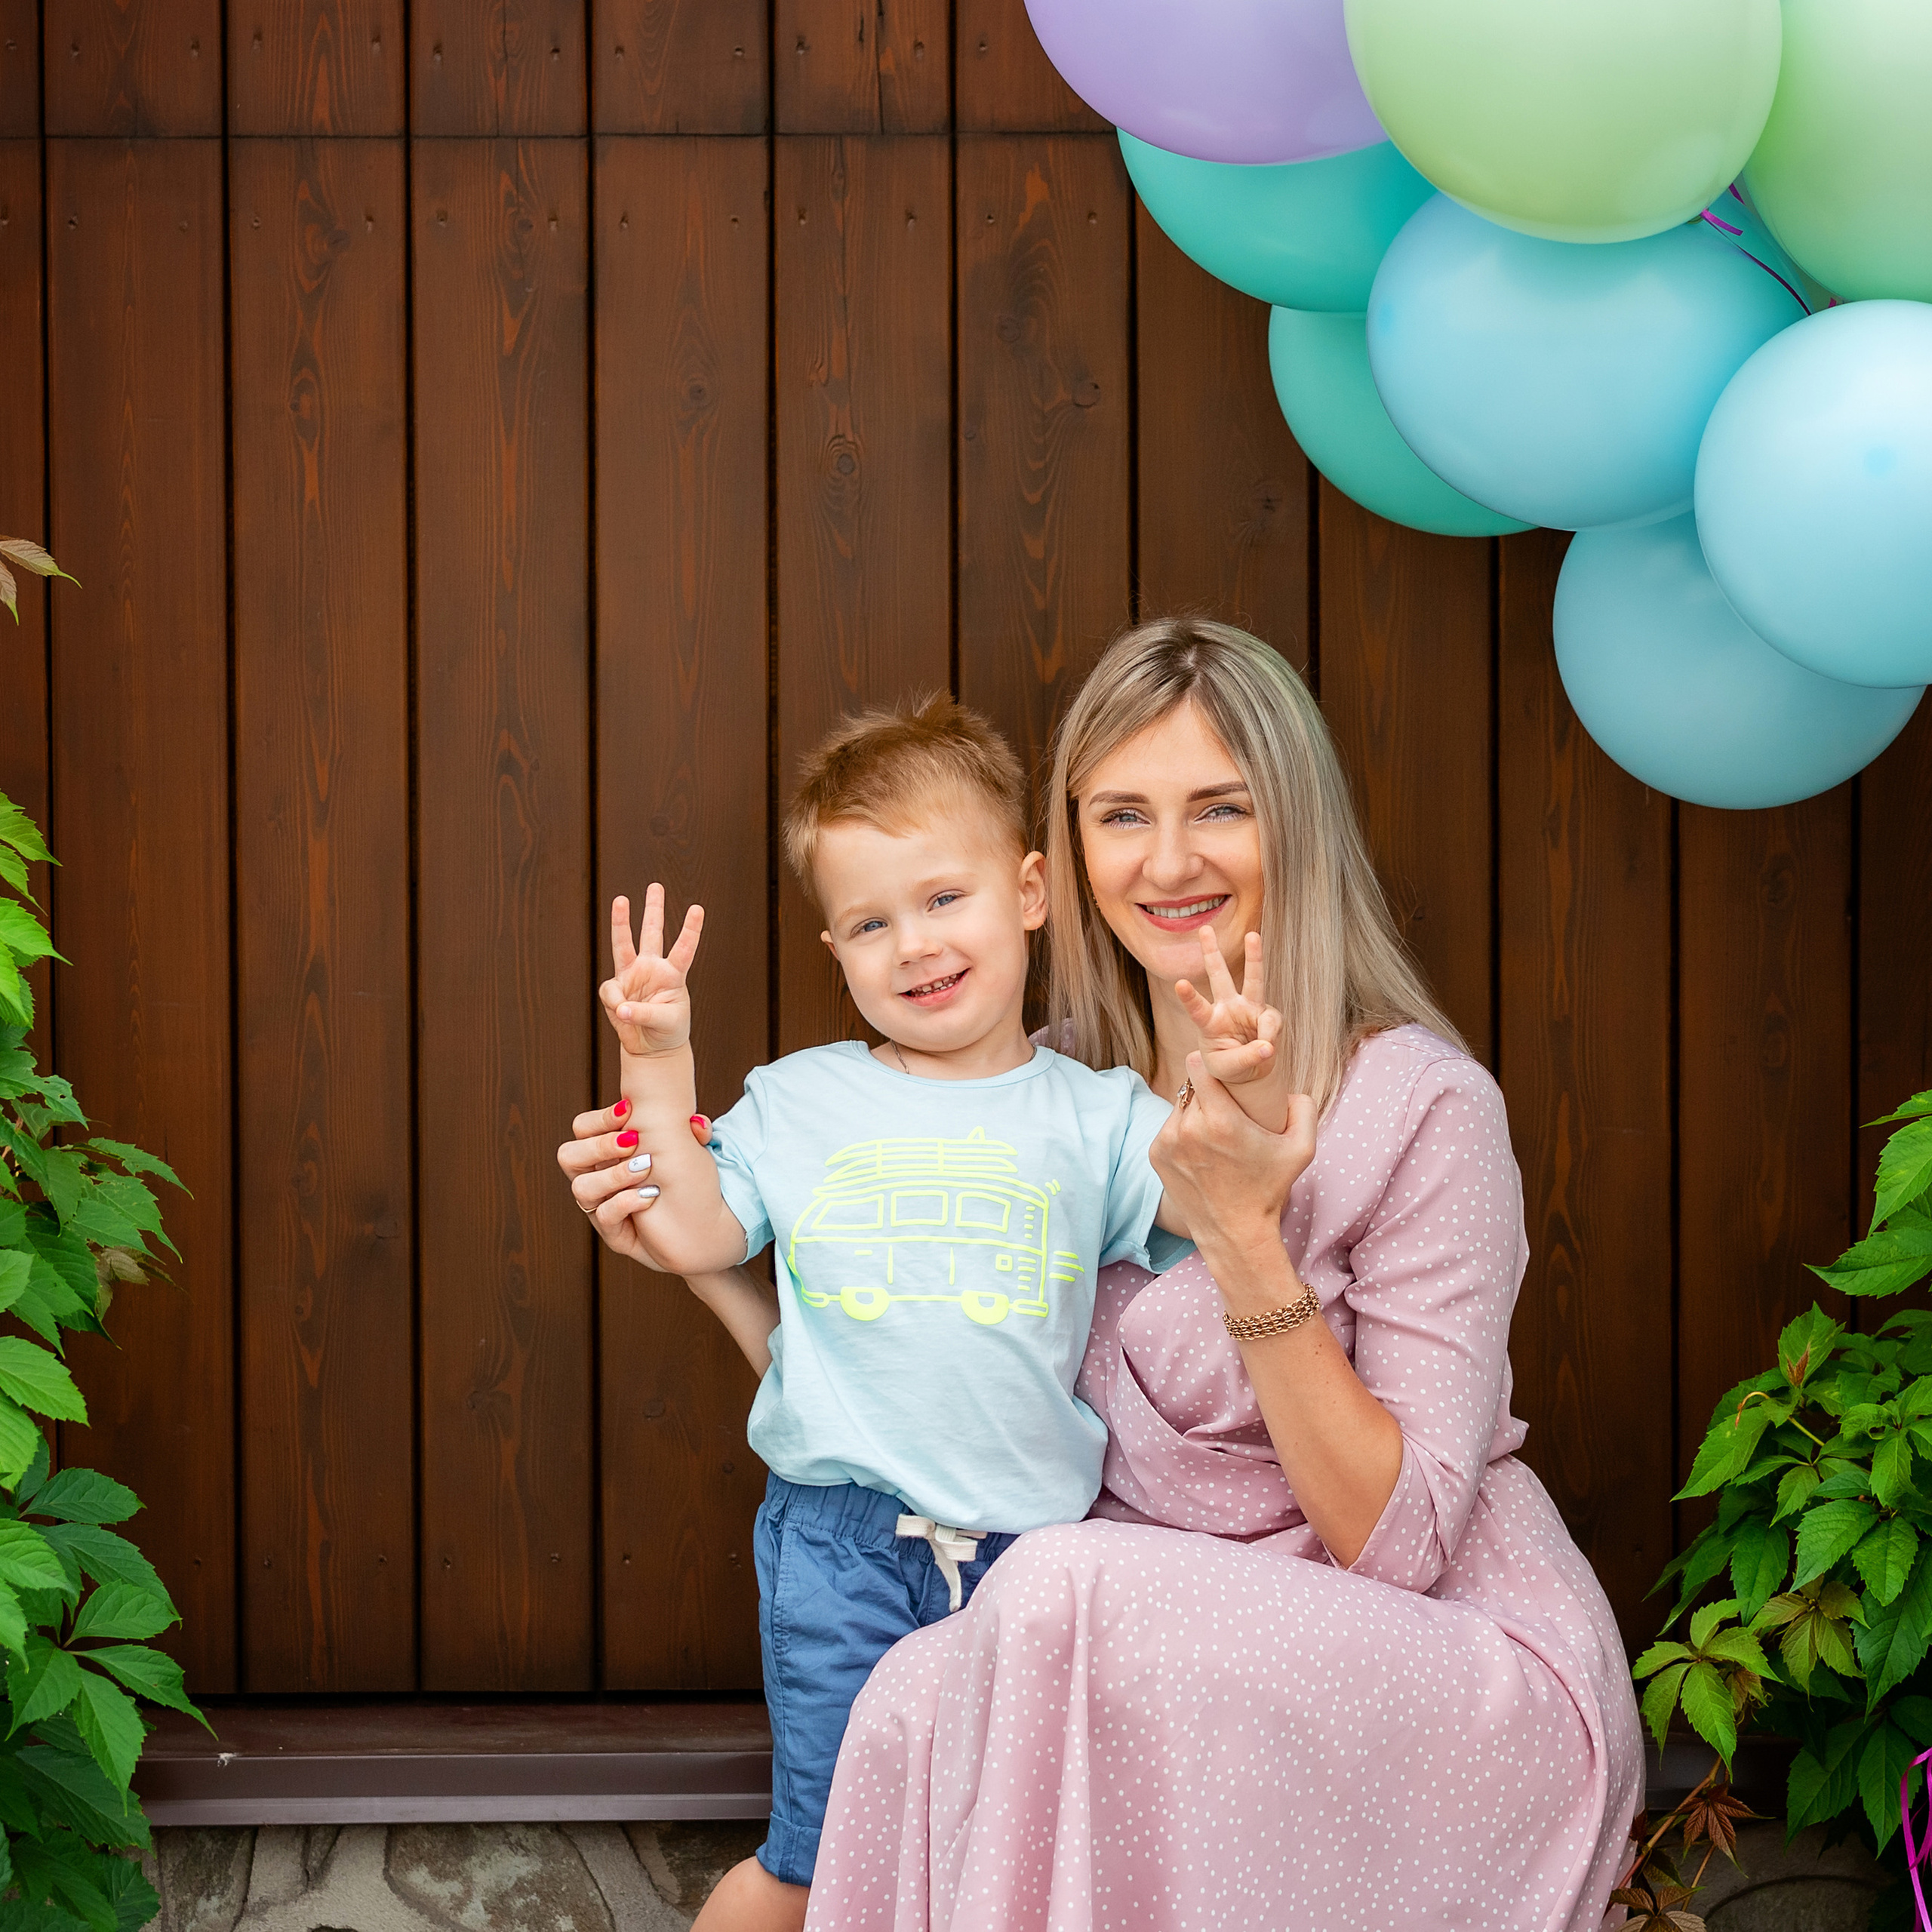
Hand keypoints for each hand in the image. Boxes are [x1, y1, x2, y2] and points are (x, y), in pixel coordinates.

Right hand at [556, 1101, 712, 1264]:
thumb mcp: (686, 1149)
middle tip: (633, 1141)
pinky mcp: (614, 1233)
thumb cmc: (685, 1180)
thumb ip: (691, 1132)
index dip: (600, 1119)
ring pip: (582, 1188)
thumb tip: (697, 1123)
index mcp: (605, 1153)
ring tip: (645, 1168)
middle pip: (569, 1155)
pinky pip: (604, 1217)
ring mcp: (601, 1207)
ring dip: (614, 1174)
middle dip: (600, 1145)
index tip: (628, 1110)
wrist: (697, 1229)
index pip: (582, 1128)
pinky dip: (625, 1202)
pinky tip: (650, 1196)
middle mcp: (596, 1178)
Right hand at [602, 886, 703, 1057]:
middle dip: (654, 909)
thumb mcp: (666, 1021)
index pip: (684, 949)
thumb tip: (621, 1007)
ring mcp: (633, 976)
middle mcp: (652, 969)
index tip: (697, 909)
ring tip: (622, 899)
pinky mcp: (616, 989)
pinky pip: (611, 992)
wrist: (652, 1047)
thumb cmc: (668, 1030)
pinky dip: (615, 1003)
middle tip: (655, 885)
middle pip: (652, 933)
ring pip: (624, 944)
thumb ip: (645, 1013)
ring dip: (622, 922)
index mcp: (673, 974)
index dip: (690, 930)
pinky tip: (623, 1014)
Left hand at [1154, 1053, 1316, 1267]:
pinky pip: (1170, 1127)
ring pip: (1180, 1105)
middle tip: (1226, 1104)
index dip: (1211, 1063)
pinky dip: (1183, 1131)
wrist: (1235, 1233)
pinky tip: (1202, 1149)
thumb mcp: (1301, 1150)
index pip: (1198, 1064)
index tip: (1224, 1071)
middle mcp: (1187, 1128)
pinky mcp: (1156, 1154)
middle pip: (1190, 1084)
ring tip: (1216, 1130)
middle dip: (1207, 1088)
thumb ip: (1303, 1108)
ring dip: (1195, 1110)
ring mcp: (1167, 1142)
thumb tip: (1290, 1088)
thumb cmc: (1269, 1190)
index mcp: (1220, 1120)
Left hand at [1177, 929, 1286, 1121]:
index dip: (1189, 997)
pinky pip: (1272, 1022)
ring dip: (1253, 956)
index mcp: (1209, 1023)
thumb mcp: (1230, 1069)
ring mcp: (1248, 1009)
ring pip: (1252, 979)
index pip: (1197, 1009)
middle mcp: (1227, 1009)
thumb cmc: (1230, 1067)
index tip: (1179, 983)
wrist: (1249, 1070)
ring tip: (1252, 935)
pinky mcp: (1267, 1015)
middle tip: (1204, 928)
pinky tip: (1266, 1049)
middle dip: (1212, 952)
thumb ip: (1247, 1059)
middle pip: (1219, 976)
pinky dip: (1270, 1037)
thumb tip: (1268, 1046)